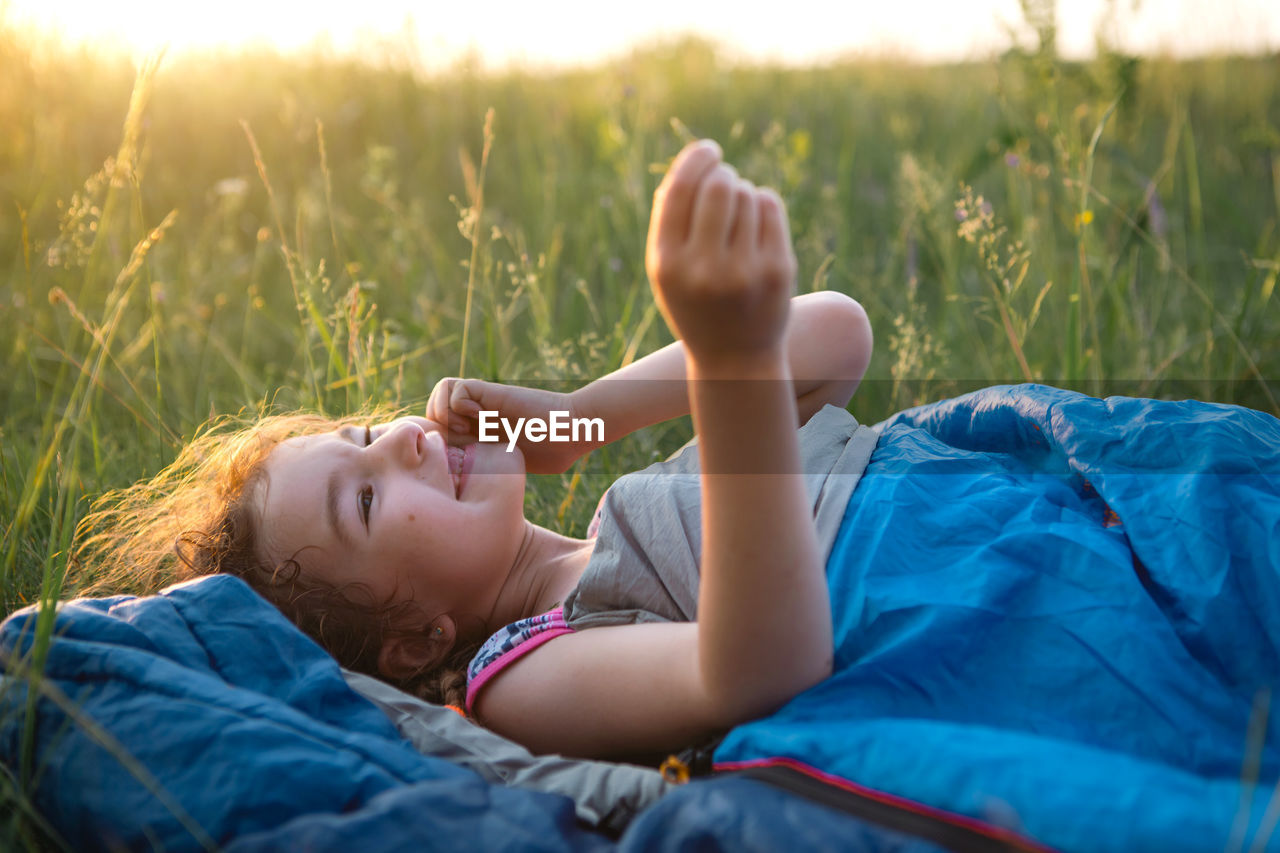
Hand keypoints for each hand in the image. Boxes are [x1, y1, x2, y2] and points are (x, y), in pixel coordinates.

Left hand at [426, 377, 589, 474]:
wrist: (572, 430)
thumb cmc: (555, 452)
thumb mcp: (516, 469)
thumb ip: (497, 476)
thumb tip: (489, 510)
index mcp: (478, 436)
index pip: (437, 434)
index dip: (435, 447)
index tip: (449, 462)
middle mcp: (476, 418)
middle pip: (432, 414)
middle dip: (434, 431)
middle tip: (453, 444)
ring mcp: (482, 404)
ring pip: (439, 395)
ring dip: (443, 414)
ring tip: (463, 429)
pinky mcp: (490, 392)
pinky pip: (455, 388)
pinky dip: (459, 404)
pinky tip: (477, 418)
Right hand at [645, 139, 797, 373]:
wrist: (734, 358)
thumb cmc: (695, 303)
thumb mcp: (667, 270)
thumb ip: (669, 221)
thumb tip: (691, 164)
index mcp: (667, 264)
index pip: (679, 190)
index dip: (695, 159)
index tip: (709, 150)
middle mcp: (703, 269)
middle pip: (718, 185)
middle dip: (723, 174)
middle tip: (725, 182)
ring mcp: (743, 271)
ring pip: (747, 194)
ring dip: (743, 194)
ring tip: (738, 218)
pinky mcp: (776, 270)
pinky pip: (771, 207)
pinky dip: (764, 205)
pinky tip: (758, 224)